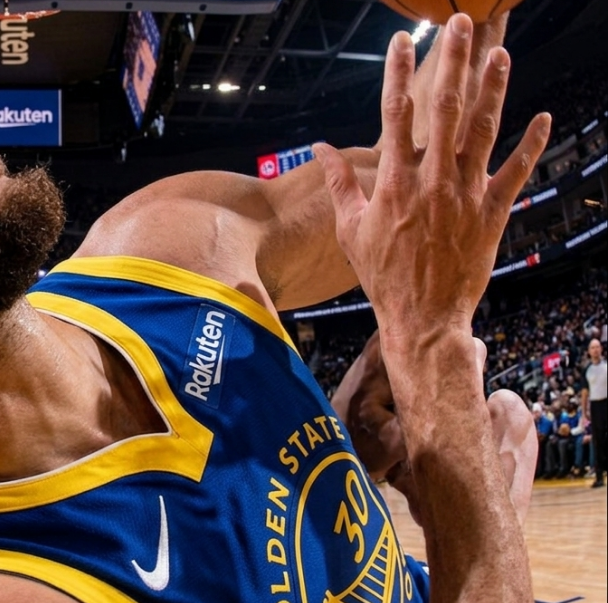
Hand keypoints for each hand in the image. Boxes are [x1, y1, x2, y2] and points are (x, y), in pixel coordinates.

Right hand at [316, 14, 549, 348]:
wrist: (422, 316)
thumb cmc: (382, 275)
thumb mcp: (350, 229)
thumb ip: (339, 184)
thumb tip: (319, 148)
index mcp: (395, 182)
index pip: (395, 114)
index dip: (397, 73)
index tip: (401, 41)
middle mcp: (433, 181)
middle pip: (445, 109)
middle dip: (454, 62)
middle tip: (462, 25)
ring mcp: (466, 195)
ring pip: (483, 131)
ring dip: (493, 89)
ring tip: (499, 53)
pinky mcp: (493, 213)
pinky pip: (516, 173)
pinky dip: (530, 145)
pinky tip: (541, 117)